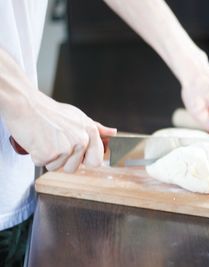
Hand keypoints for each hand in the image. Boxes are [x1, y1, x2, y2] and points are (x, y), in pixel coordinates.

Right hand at [2, 90, 116, 172]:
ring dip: (49, 158)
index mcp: (90, 132)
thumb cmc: (50, 112)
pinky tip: (37, 141)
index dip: (84, 160)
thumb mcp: (78, 117)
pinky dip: (37, 156)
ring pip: (57, 168)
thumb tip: (112, 133)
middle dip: (64, 162)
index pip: (96, 161)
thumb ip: (96, 128)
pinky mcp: (49, 153)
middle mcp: (81, 141)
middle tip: (56, 145)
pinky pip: (43, 164)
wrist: (26, 104)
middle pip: (74, 169)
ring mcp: (66, 148)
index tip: (74, 153)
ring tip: (45, 140)